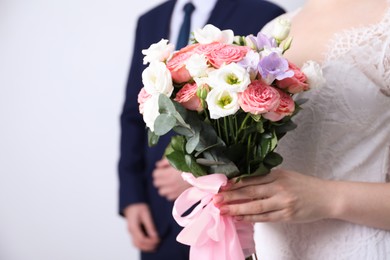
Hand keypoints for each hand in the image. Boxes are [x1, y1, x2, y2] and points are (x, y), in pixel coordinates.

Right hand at [124, 203, 159, 251]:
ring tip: (155, 246)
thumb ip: (150, 225)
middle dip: (148, 247)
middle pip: (138, 244)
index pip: (141, 239)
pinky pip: (136, 241)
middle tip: (157, 244)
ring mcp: (130, 231)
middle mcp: (130, 230)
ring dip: (145, 247)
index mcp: (133, 226)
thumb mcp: (146, 214)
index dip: (150, 242)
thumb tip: (155, 236)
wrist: (132, 202)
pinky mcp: (132, 231)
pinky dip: (143, 244)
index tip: (158, 240)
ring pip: (136, 244)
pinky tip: (150, 243)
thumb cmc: (139, 206)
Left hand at [152, 158, 191, 200]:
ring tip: (169, 181)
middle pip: (157, 183)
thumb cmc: (189, 165)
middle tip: (165, 174)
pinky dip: (170, 192)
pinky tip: (174, 187)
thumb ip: (165, 162)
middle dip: (160, 178)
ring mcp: (174, 191)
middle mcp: (169, 184)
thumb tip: (157, 165)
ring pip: (162, 191)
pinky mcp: (179, 195)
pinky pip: (169, 196)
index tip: (163, 168)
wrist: (203, 174)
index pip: (155, 174)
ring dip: (164, 186)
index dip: (159, 170)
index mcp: (168, 174)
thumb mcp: (177, 159)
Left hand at [214, 169, 334, 222]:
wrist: (327, 197)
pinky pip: (265, 218)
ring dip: (237, 209)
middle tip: (215, 199)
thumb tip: (243, 182)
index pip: (251, 180)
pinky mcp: (287, 216)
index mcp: (278, 175)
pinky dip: (250, 218)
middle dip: (230, 196)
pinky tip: (239, 218)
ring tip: (223, 210)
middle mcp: (279, 188)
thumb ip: (267, 178)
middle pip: (250, 192)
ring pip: (255, 206)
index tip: (220, 187)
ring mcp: (283, 203)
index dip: (234, 184)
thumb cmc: (304, 185)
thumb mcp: (286, 176)